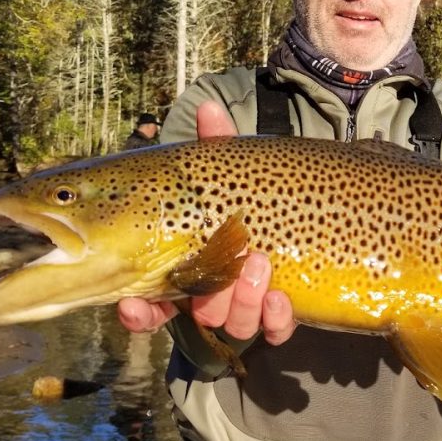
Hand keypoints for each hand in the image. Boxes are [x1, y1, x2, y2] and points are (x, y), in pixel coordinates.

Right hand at [116, 102, 295, 344]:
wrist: (308, 215)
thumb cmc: (249, 196)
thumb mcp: (232, 172)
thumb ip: (218, 147)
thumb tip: (209, 107)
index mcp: (187, 267)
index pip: (150, 303)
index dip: (139, 312)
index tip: (133, 305)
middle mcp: (212, 295)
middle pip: (200, 315)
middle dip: (212, 297)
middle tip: (234, 262)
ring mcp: (246, 308)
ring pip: (235, 325)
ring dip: (243, 302)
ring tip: (260, 265)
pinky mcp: (280, 316)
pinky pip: (275, 332)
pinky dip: (276, 320)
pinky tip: (283, 299)